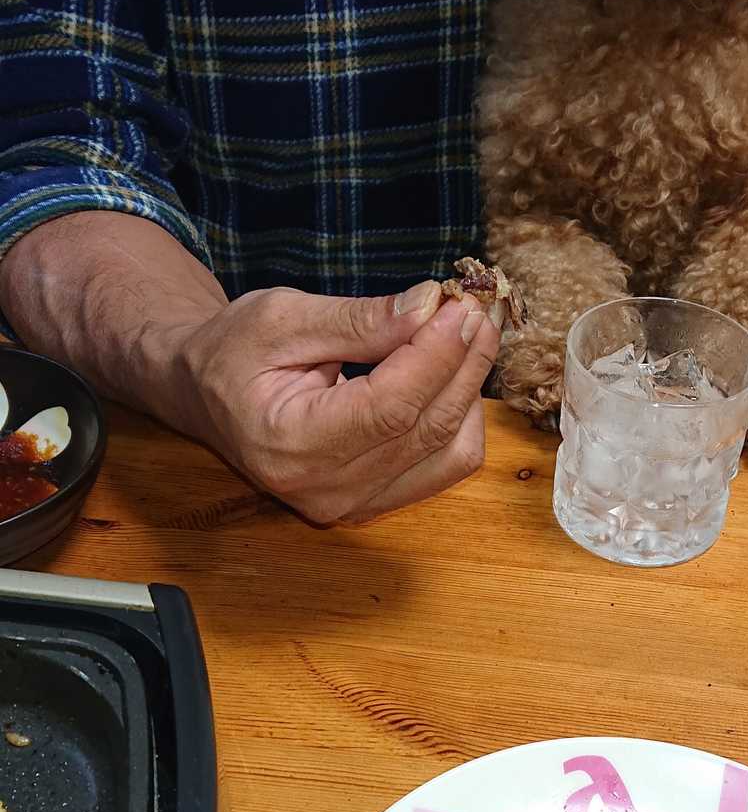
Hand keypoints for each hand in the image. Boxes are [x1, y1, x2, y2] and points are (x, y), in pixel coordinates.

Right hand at [172, 281, 499, 523]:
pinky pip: (445, 466)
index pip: (390, 407)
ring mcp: (353, 505)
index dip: (436, 354)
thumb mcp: (280, 318)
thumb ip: (358, 319)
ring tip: (468, 334)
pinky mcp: (374, 503)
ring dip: (469, 388)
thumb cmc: (232, 352)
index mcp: (289, 444)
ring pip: (449, 451)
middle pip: (426, 428)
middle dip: (463, 362)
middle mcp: (324, 490)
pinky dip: (461, 418)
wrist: (205, 396)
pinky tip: (452, 375)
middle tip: (478, 309)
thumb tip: (431, 307)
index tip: (459, 306)